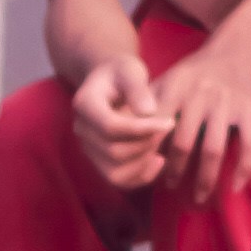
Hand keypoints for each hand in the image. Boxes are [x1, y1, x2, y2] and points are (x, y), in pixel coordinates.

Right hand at [67, 50, 171, 195]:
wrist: (110, 81)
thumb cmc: (121, 73)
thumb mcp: (130, 70)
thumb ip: (138, 88)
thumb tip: (148, 112)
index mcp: (84, 104)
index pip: (111, 126)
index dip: (142, 129)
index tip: (170, 122)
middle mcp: (81, 129)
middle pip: (114, 151)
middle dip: (146, 143)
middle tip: (168, 127)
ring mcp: (88, 148)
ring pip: (115, 172)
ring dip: (144, 161)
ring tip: (161, 142)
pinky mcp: (99, 161)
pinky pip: (119, 180)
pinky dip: (141, 177)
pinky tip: (159, 160)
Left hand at [150, 29, 250, 209]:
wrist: (236, 51)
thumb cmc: (195, 74)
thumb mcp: (168, 80)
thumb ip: (147, 106)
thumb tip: (122, 137)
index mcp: (176, 87)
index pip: (156, 126)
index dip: (149, 151)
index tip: (146, 167)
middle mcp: (201, 93)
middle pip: (182, 142)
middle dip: (175, 169)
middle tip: (170, 186)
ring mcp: (227, 101)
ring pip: (213, 149)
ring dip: (204, 178)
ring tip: (198, 195)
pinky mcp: (249, 108)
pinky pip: (249, 144)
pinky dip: (243, 168)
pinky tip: (235, 186)